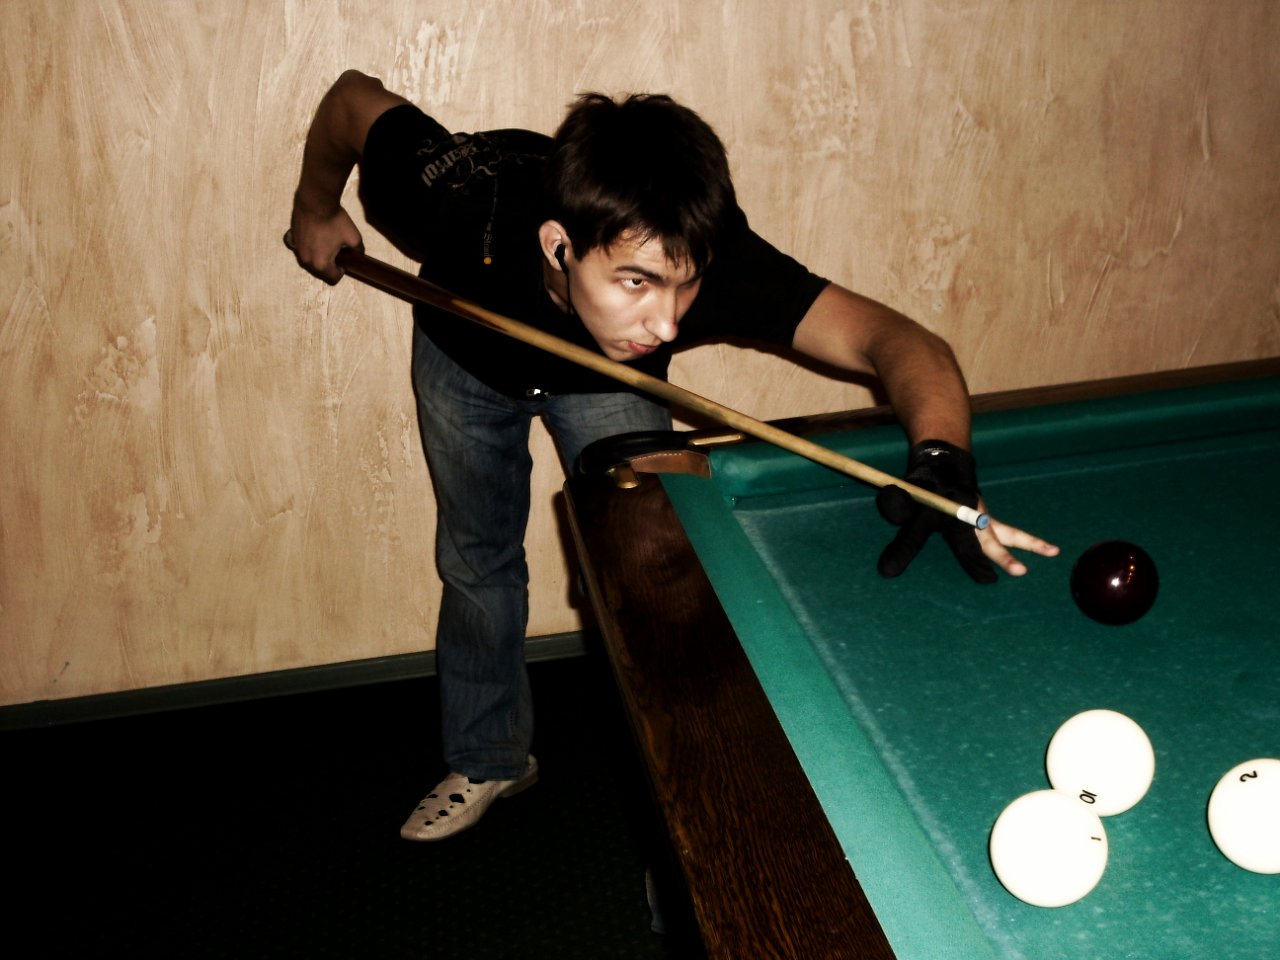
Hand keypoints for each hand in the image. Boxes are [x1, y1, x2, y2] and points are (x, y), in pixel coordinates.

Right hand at [285, 204, 362, 283]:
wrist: (315, 201)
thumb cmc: (334, 220)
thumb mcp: (354, 237)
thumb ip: (358, 251)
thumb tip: (358, 255)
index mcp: (321, 264)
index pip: (333, 279)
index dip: (342, 271)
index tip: (345, 260)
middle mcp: (307, 261)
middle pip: (321, 271)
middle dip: (330, 264)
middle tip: (338, 250)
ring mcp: (298, 250)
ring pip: (311, 261)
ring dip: (320, 256)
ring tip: (327, 242)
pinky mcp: (293, 240)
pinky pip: (304, 250)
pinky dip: (311, 247)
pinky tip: (318, 235)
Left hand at [876, 439, 1058, 579]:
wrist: (942, 461)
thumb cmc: (927, 489)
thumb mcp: (910, 513)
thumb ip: (903, 543)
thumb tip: (887, 572)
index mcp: (956, 516)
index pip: (967, 544)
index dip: (976, 561)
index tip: (990, 578)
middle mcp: (974, 517)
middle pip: (993, 538)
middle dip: (1005, 556)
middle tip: (1021, 572)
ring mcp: (983, 516)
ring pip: (1008, 531)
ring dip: (1030, 543)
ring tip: (1054, 551)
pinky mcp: (985, 516)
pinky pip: (1003, 531)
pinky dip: (1021, 540)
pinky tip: (1039, 548)